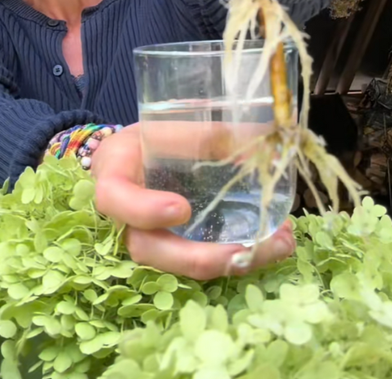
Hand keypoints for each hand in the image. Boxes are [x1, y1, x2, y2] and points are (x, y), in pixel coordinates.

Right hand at [90, 123, 296, 280]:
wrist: (138, 154)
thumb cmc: (150, 137)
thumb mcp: (169, 125)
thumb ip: (206, 136)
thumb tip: (264, 140)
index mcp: (114, 174)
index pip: (114, 197)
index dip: (145, 210)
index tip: (183, 209)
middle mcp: (121, 215)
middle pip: (146, 249)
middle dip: (198, 258)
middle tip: (246, 250)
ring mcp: (144, 237)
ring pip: (174, 265)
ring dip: (227, 262)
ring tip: (277, 245)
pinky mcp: (169, 249)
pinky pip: (196, 262)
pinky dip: (235, 257)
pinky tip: (271, 245)